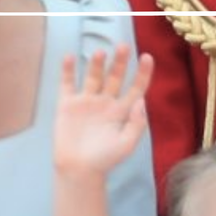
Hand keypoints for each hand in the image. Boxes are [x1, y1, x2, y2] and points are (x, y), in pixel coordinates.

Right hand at [54, 43, 153, 176]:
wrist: (78, 169)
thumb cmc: (105, 160)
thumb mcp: (127, 144)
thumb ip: (136, 123)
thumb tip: (142, 100)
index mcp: (122, 111)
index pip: (136, 88)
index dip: (143, 73)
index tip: (147, 57)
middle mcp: (105, 102)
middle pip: (115, 77)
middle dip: (120, 62)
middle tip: (123, 46)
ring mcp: (86, 101)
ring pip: (93, 76)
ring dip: (96, 63)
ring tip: (100, 52)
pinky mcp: (68, 104)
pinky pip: (68, 83)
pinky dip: (67, 70)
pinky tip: (69, 57)